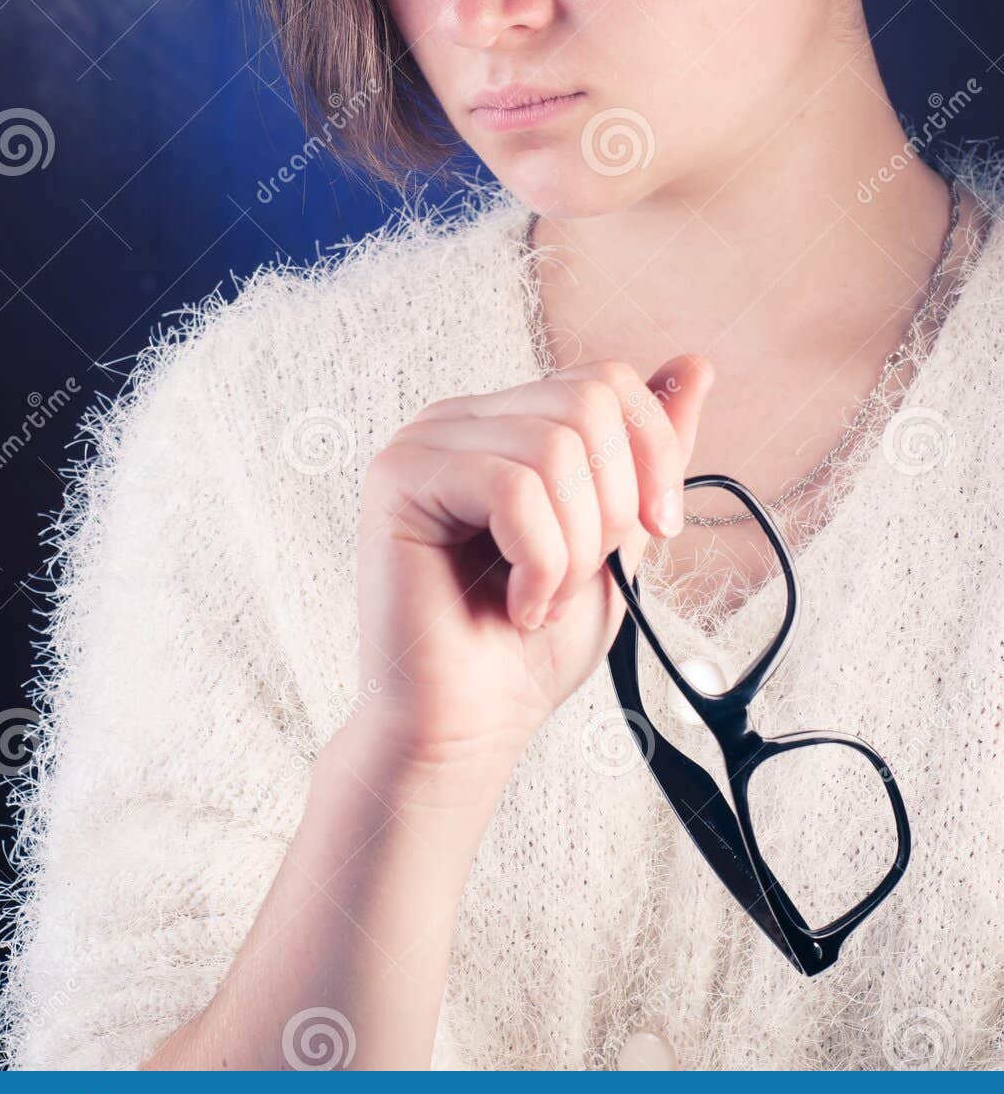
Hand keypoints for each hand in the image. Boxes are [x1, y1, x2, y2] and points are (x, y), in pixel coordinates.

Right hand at [352, 355, 714, 782]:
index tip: (658, 528)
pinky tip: (518, 604)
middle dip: (613, 504)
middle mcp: (460, 420)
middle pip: (586, 401)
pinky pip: (512, 489)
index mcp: (506, 424)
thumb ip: (648, 454)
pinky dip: (539, 562)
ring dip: (574, 545)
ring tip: (545, 596)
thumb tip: (695, 365)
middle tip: (585, 574)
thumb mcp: (618, 536)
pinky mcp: (398, 480)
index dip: (651, 448)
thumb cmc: (531, 647)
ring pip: (554, 447)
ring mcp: (423, 444)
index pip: (605, 379)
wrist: (469, 727)